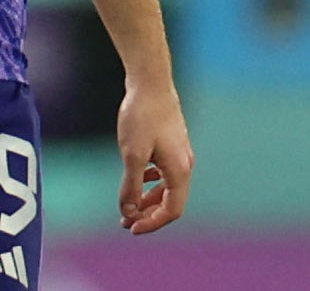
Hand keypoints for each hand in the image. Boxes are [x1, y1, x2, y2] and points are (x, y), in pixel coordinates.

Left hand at [115, 77, 192, 234]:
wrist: (151, 81)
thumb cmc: (142, 116)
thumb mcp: (132, 155)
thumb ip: (131, 186)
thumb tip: (128, 212)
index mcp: (179, 170)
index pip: (171, 211)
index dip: (152, 223)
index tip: (130, 228)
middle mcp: (185, 164)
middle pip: (170, 201)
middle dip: (148, 213)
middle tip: (125, 221)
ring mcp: (180, 153)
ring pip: (166, 186)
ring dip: (148, 198)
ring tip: (128, 205)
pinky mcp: (173, 143)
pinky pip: (165, 172)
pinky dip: (151, 182)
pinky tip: (138, 178)